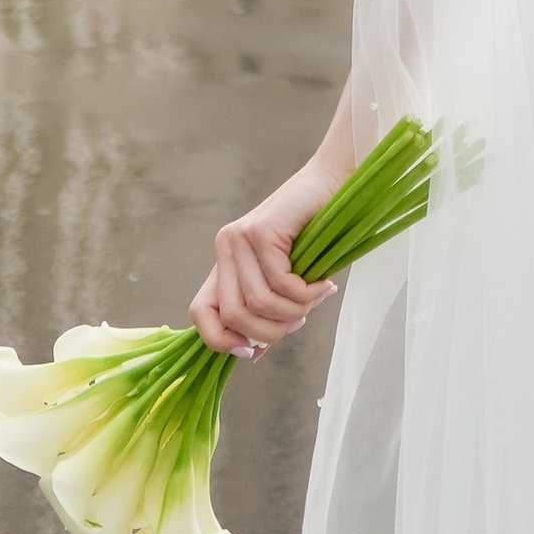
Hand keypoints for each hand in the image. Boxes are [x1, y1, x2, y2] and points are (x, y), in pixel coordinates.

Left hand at [190, 158, 340, 360]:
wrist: (334, 180)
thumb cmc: (316, 230)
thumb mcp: (285, 275)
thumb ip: (268, 308)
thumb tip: (255, 353)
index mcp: (224, 262)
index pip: (200, 313)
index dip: (221, 340)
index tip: (253, 350)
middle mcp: (225, 249)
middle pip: (233, 315)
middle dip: (270, 331)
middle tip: (300, 320)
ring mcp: (240, 238)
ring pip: (258, 302)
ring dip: (294, 311)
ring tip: (317, 298)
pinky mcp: (261, 230)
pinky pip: (280, 282)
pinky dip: (306, 293)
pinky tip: (323, 284)